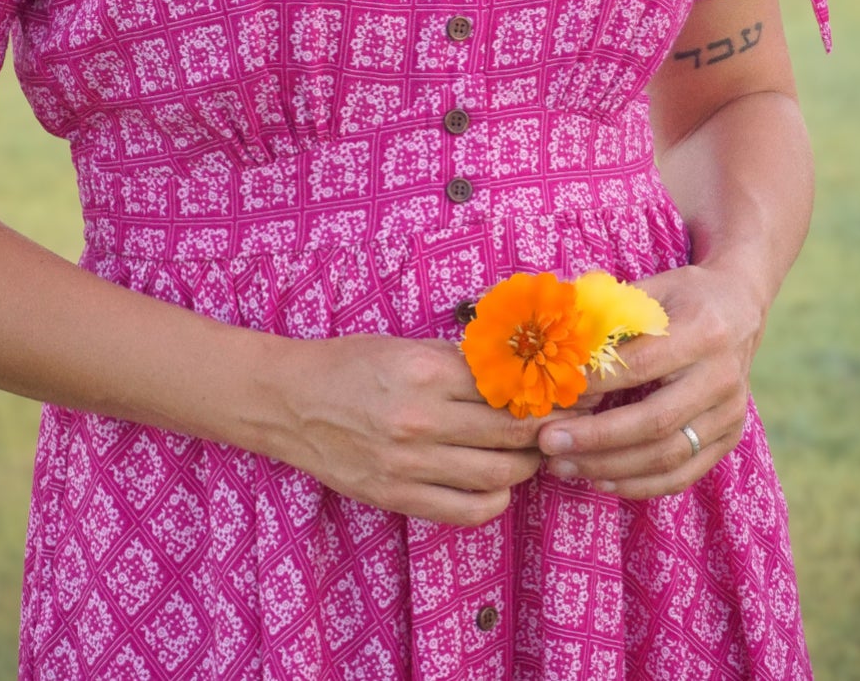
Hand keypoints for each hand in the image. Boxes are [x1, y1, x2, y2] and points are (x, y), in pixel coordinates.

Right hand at [263, 332, 568, 526]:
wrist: (289, 401)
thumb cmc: (350, 364)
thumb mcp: (406, 347)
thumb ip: (460, 363)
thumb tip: (519, 373)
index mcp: (425, 370)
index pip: (509, 387)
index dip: (547, 392)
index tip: (570, 393)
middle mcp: (420, 418)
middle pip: (512, 433)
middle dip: (546, 431)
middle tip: (561, 427)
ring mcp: (408, 464)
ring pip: (497, 475)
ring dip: (526, 467)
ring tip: (530, 455)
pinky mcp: (397, 497)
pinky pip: (466, 512)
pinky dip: (494, 501)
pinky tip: (496, 485)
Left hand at [536, 263, 765, 499]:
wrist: (741, 308)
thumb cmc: (684, 295)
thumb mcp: (652, 288)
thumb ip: (608, 311)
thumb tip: (553, 335)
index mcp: (702, 331)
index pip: (641, 365)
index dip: (595, 382)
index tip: (552, 392)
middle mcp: (722, 376)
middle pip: (655, 420)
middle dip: (596, 437)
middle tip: (547, 441)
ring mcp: (730, 413)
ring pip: (668, 455)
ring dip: (610, 466)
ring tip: (562, 464)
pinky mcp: (729, 438)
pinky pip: (682, 474)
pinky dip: (639, 484)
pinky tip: (599, 478)